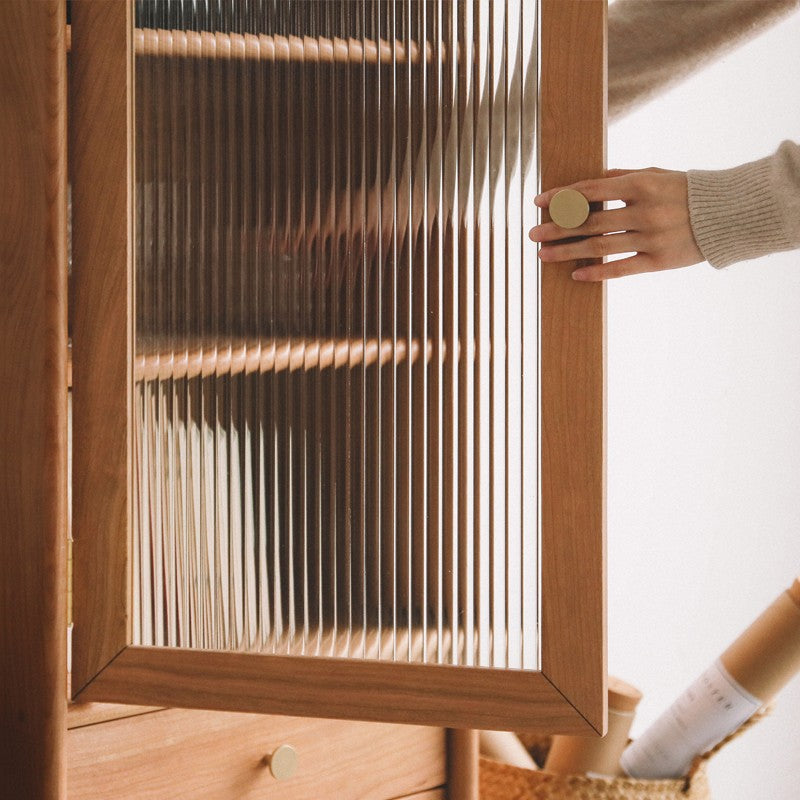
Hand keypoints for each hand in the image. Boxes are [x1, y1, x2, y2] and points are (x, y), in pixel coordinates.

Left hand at [529, 168, 703, 280]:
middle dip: (557, 228)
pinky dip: (596, 272)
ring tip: (543, 255)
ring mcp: (651, 237)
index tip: (537, 203)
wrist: (729, 214)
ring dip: (568, 251)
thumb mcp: (656, 174)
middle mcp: (643, 210)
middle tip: (532, 234)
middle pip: (589, 221)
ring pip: (600, 246)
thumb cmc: (686, 190)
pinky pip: (621, 268)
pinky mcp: (659, 260)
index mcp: (640, 184)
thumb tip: (589, 182)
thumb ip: (622, 176)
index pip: (590, 190)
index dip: (561, 197)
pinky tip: (575, 274)